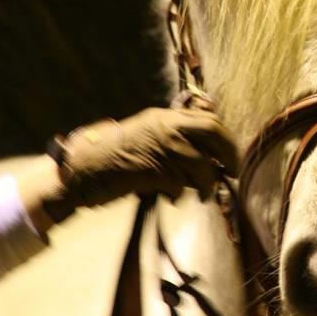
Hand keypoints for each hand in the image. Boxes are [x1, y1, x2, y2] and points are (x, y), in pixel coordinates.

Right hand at [38, 101, 237, 224]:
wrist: (83, 167)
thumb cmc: (115, 156)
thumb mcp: (148, 136)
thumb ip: (175, 140)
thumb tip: (209, 156)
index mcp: (165, 116)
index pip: (210, 120)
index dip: (227, 140)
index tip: (232, 157)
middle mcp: (166, 126)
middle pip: (213, 133)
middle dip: (229, 155)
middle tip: (233, 173)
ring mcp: (159, 147)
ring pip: (201, 165)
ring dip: (206, 184)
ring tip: (203, 195)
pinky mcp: (152, 169)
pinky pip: (180, 184)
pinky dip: (180, 195)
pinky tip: (172, 198)